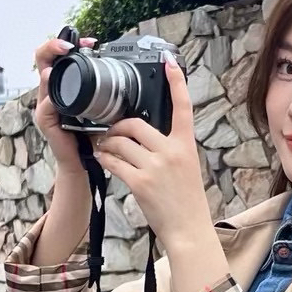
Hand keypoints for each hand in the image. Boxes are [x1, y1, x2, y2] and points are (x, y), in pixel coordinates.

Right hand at [33, 35, 96, 174]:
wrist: (83, 161)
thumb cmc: (90, 134)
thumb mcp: (98, 106)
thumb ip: (101, 89)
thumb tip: (117, 70)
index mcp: (63, 86)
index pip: (58, 56)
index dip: (68, 44)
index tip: (89, 41)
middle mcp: (51, 92)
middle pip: (42, 60)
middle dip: (52, 47)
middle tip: (68, 45)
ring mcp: (46, 106)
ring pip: (42, 80)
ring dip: (50, 69)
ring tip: (59, 61)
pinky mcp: (46, 121)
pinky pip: (46, 107)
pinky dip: (52, 100)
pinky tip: (57, 95)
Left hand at [93, 58, 210, 246]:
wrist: (188, 229)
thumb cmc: (186, 200)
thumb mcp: (187, 167)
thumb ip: (170, 147)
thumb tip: (143, 134)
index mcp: (186, 145)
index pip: (183, 107)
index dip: (176, 82)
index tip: (169, 62)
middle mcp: (171, 152)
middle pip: (135, 124)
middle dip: (118, 127)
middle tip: (111, 133)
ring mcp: (155, 167)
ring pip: (120, 142)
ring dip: (107, 144)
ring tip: (104, 148)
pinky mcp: (140, 182)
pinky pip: (113, 162)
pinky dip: (104, 159)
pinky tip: (103, 160)